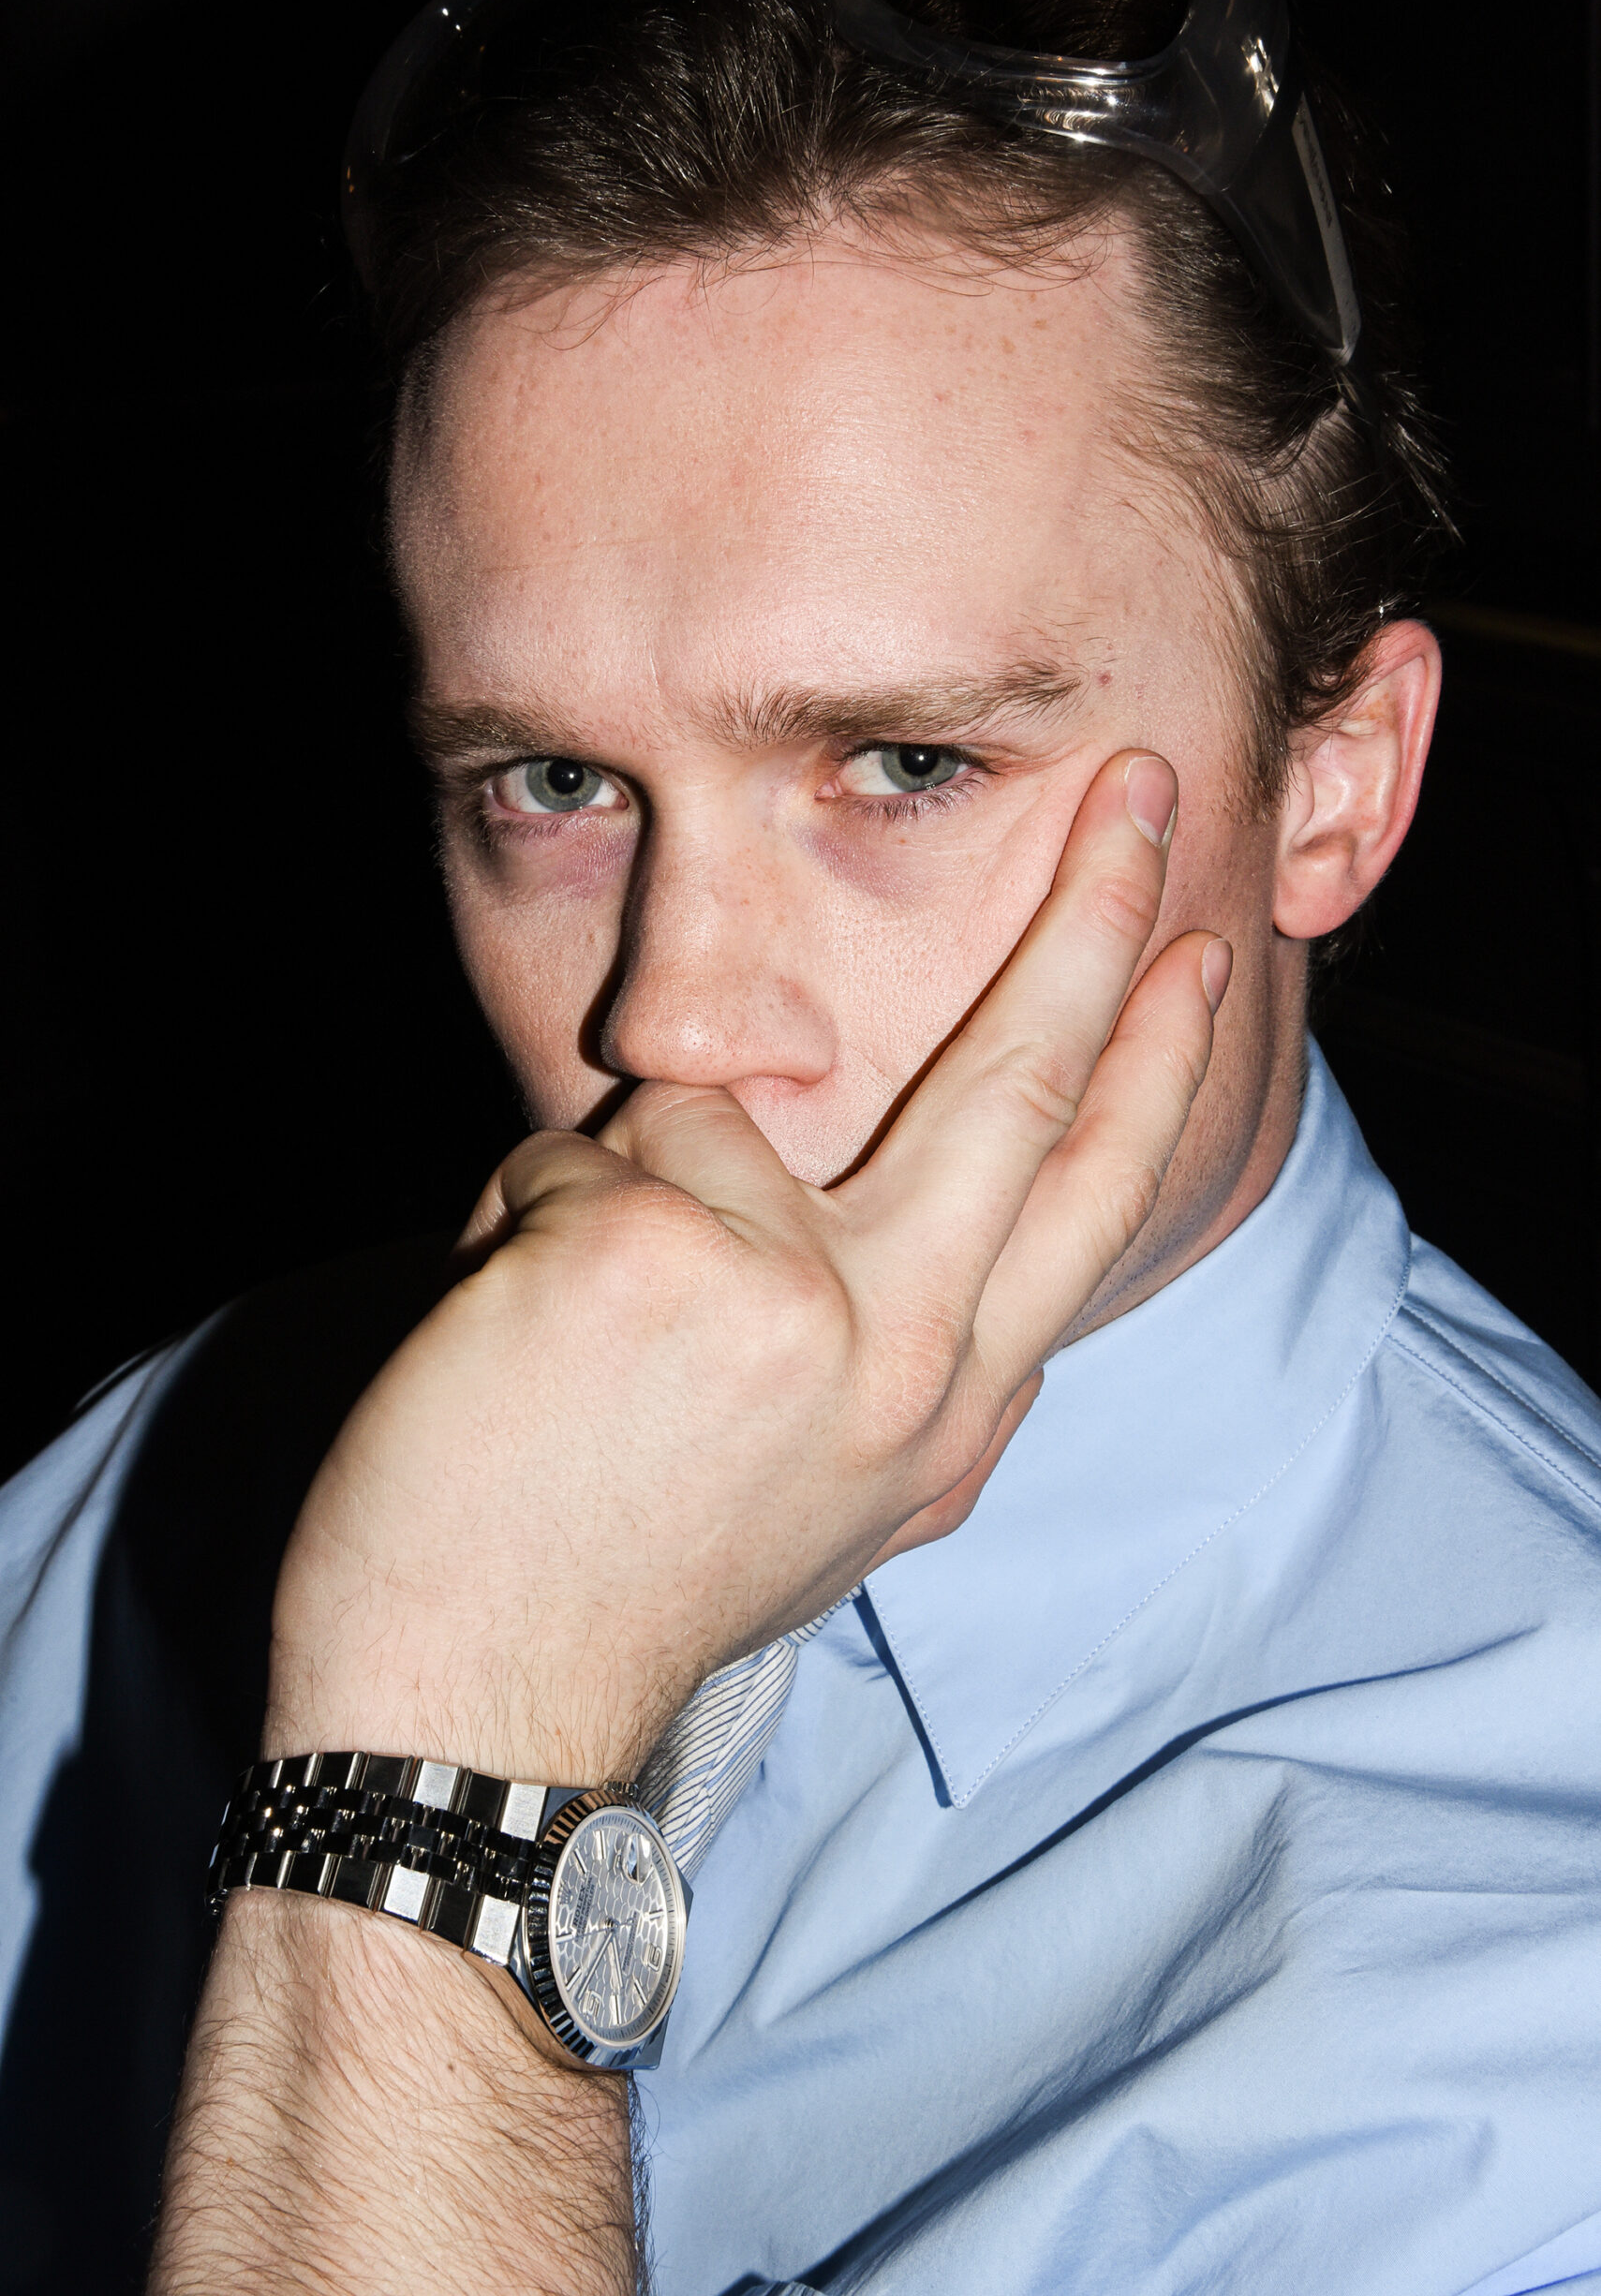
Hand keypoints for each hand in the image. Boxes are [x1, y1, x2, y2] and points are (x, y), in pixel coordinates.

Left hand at [267, 752, 1228, 1785]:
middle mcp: (899, 1353)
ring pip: (698, 1118)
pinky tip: (502, 1355)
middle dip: (1093, 919)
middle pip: (1021, 1082)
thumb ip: (904, 1366)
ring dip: (601, 1203)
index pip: (1088, 1201)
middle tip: (1140, 790)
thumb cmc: (629, 1587)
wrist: (478, 1707)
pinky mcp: (646, 1249)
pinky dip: (506, 1234)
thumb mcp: (833, 1504)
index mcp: (948, 1409)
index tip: (1206, 956)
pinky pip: (565, 1154)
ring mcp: (781, 1295)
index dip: (1156, 1066)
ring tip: (561, 1354)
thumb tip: (931, 1241)